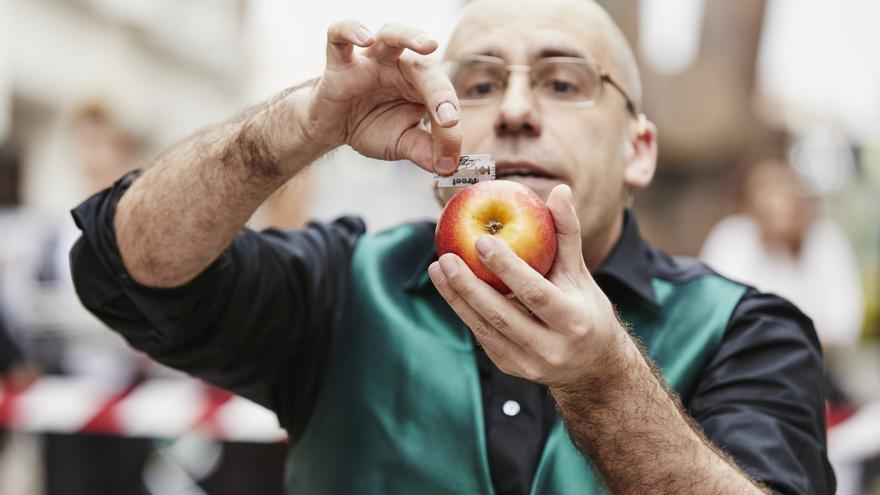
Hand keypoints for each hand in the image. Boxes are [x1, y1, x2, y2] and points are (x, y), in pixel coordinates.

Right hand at [303, 20, 462, 172]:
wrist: (332, 127)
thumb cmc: (372, 126)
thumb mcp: (401, 143)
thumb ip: (425, 151)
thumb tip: (449, 166)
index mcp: (421, 85)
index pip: (442, 96)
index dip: (450, 123)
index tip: (450, 152)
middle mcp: (400, 67)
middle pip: (425, 66)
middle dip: (440, 91)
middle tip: (448, 117)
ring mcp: (370, 60)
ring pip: (392, 35)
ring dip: (411, 36)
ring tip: (428, 45)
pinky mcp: (339, 62)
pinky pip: (340, 35)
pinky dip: (351, 30)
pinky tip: (365, 39)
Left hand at [428, 184, 625, 388]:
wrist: (593, 367)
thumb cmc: (586, 308)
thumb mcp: (581, 273)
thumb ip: (567, 234)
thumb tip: (560, 191)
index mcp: (573, 321)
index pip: (536, 293)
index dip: (507, 268)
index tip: (481, 240)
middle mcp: (552, 349)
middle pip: (502, 315)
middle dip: (469, 286)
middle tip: (446, 256)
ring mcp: (529, 364)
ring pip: (485, 329)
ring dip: (457, 298)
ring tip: (438, 267)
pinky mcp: (511, 368)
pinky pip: (483, 337)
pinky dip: (465, 311)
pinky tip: (449, 288)